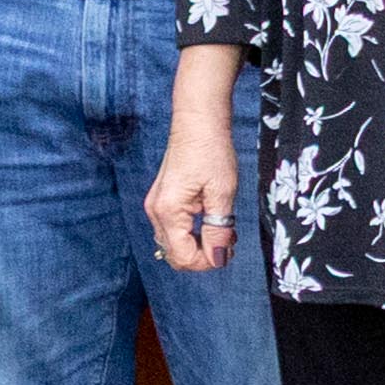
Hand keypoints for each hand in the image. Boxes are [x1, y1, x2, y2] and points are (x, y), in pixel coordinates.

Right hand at [145, 119, 238, 274]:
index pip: (183, 257)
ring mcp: (156, 206)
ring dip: (199, 245)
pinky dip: (193, 233)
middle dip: (204, 255)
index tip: (229, 246)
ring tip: (223, 226)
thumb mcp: (222, 193)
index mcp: (168, 211)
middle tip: (228, 237)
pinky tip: (211, 219)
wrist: (197, 123)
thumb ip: (218, 231)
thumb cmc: (210, 152)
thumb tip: (217, 260)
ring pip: (175, 244)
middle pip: (175, 255)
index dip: (208, 260)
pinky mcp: (162, 200)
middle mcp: (156, 211)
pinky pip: (174, 230)